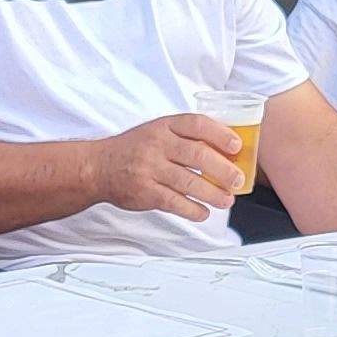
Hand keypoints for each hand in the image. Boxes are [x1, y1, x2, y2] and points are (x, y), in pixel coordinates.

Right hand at [92, 114, 245, 220]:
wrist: (97, 167)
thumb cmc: (135, 149)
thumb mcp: (157, 132)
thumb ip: (185, 138)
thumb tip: (225, 153)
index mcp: (163, 126)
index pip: (197, 124)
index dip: (220, 134)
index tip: (237, 145)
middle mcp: (157, 144)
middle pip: (198, 155)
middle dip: (224, 169)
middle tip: (238, 180)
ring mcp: (149, 168)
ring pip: (189, 182)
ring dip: (213, 194)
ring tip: (226, 200)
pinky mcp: (144, 191)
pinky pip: (174, 202)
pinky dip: (193, 210)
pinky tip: (203, 212)